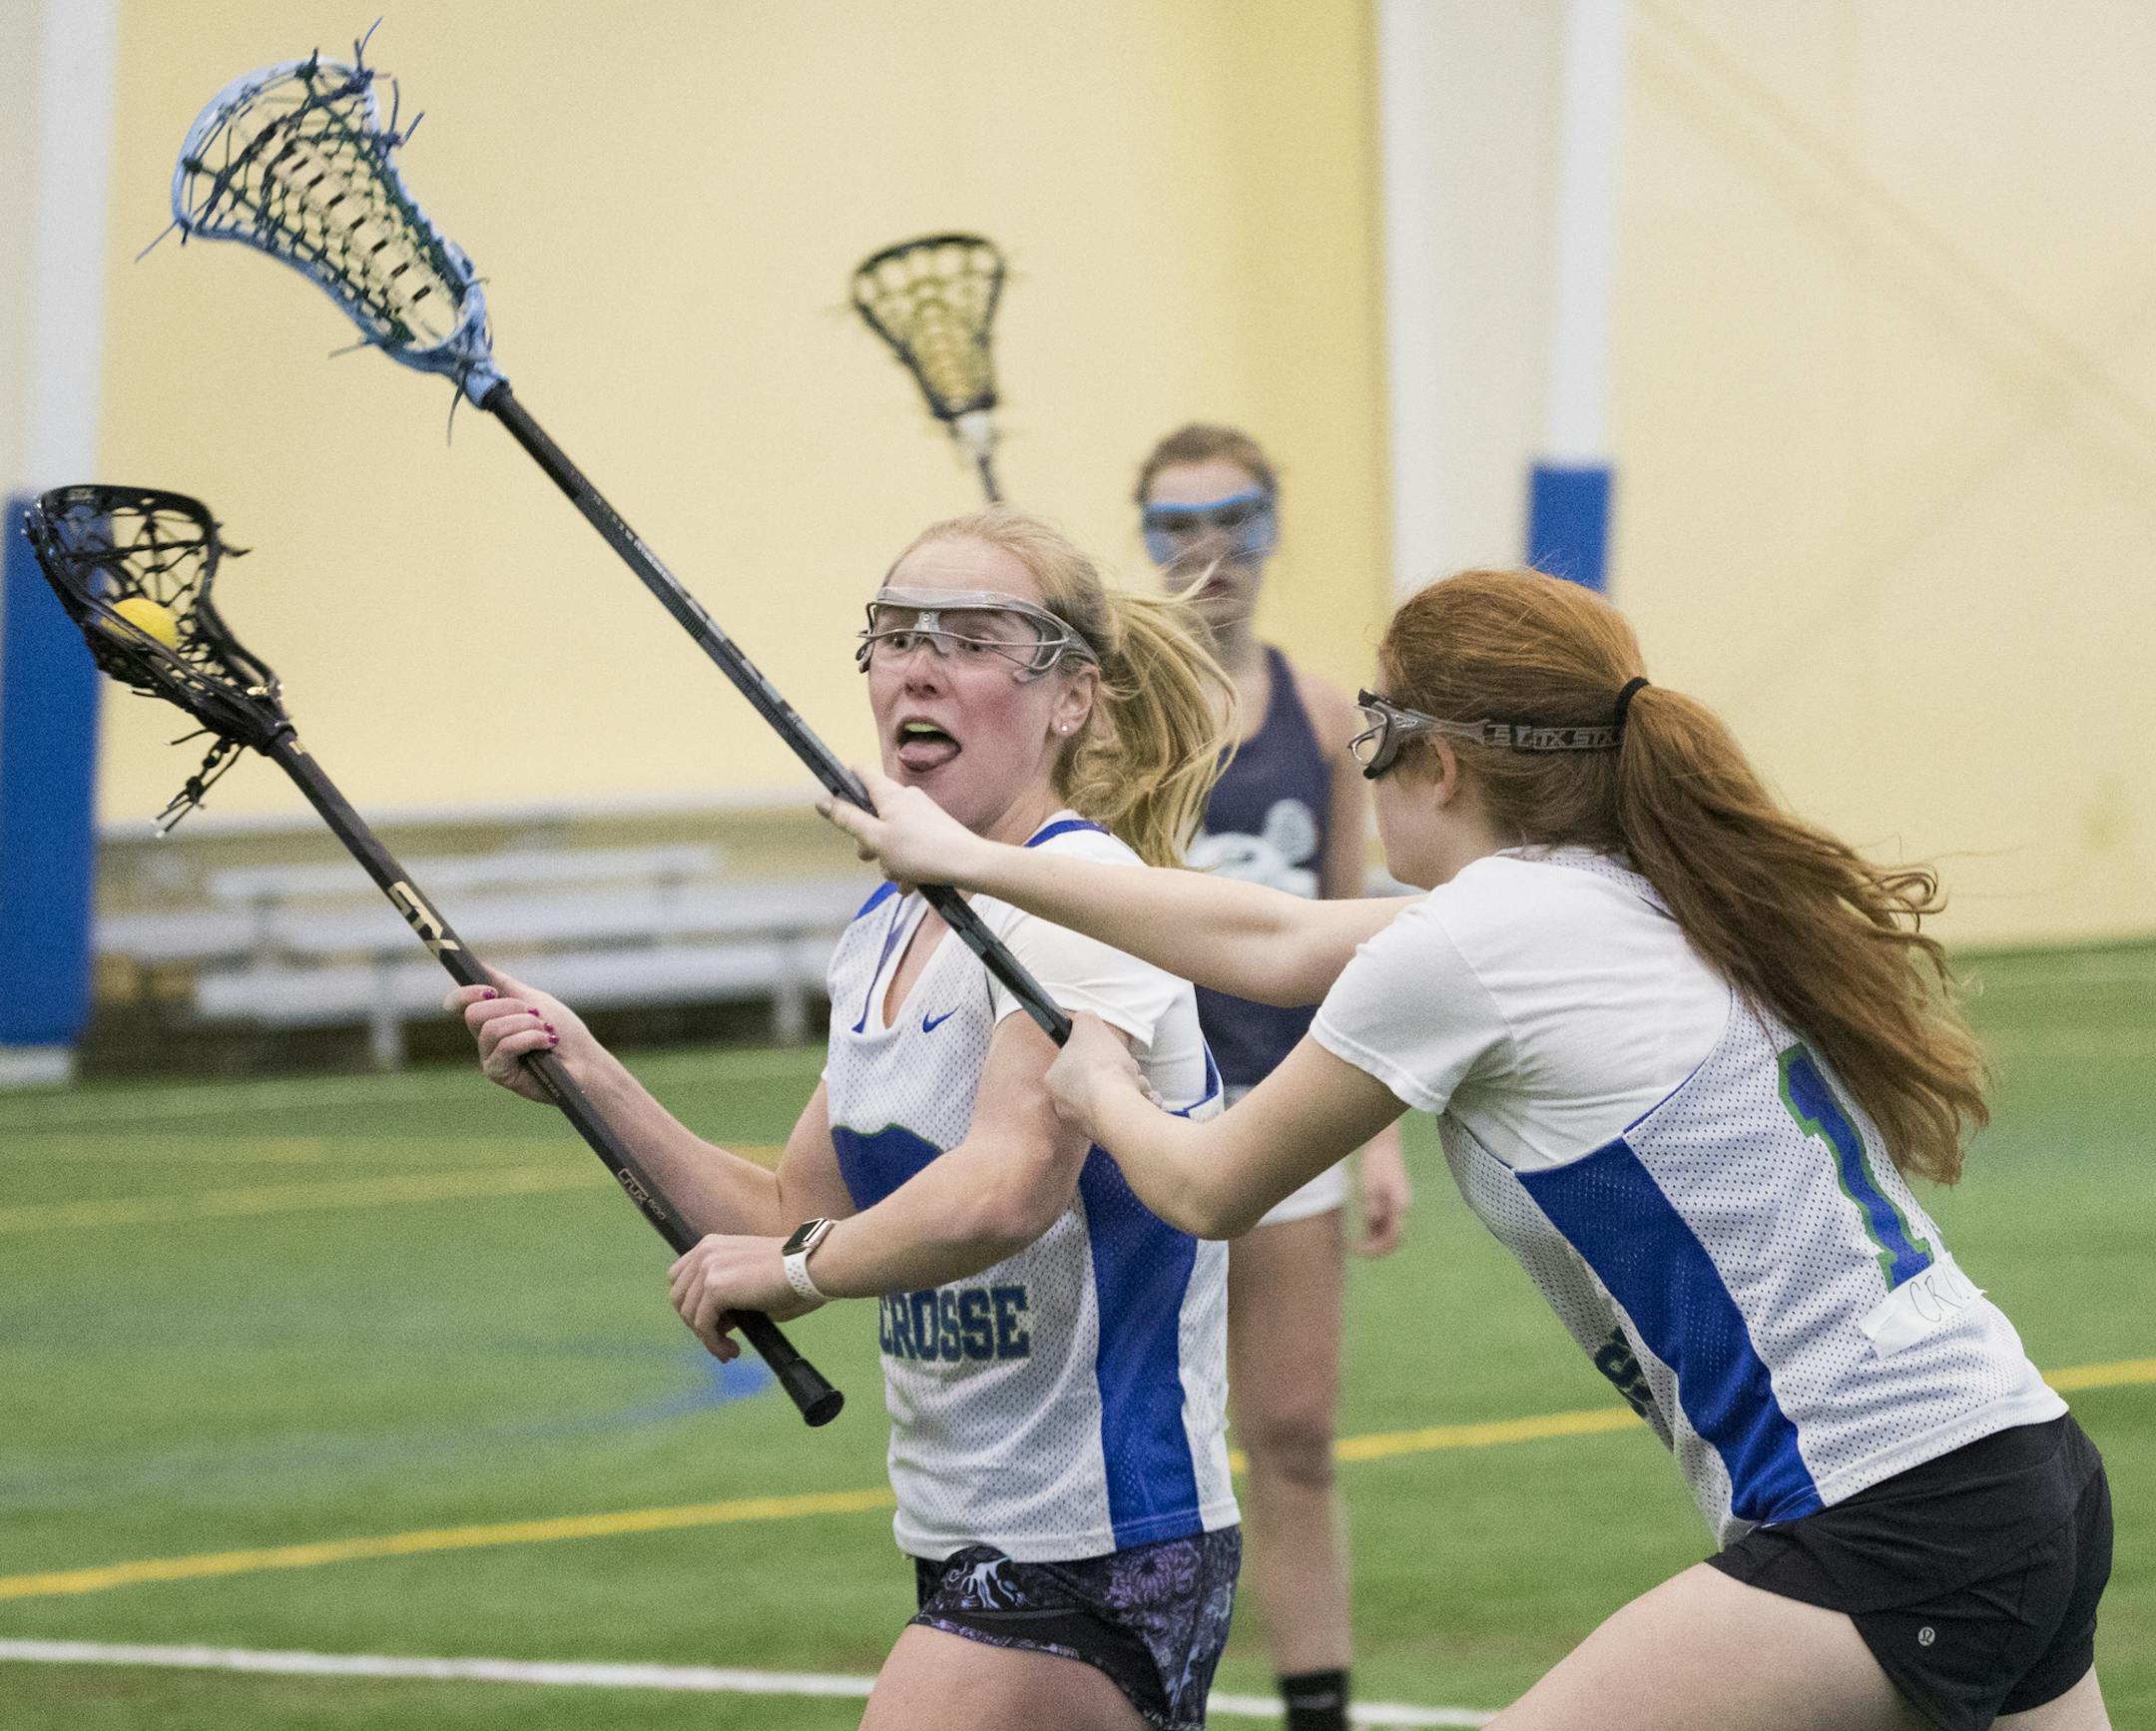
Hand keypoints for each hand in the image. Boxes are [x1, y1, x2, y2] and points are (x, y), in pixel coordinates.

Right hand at [443, 966, 592, 1103]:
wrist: (585, 1061)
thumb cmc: (565, 1032)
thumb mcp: (536, 1001)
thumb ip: (507, 986)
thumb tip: (481, 967)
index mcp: (492, 1018)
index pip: (459, 1005)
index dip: (465, 994)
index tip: (489, 990)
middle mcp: (485, 1038)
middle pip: (473, 1013)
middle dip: (510, 1008)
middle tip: (536, 1015)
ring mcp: (490, 1057)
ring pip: (492, 1029)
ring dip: (527, 1024)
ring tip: (546, 1032)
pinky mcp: (498, 1074)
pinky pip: (505, 1046)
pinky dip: (531, 1039)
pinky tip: (547, 1043)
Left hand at [667, 1233, 818, 1360]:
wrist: (810, 1266)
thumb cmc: (794, 1274)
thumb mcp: (750, 1279)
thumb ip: (730, 1294)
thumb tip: (721, 1322)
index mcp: (712, 1245)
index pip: (681, 1278)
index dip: (693, 1304)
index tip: (715, 1322)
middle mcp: (705, 1252)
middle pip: (678, 1298)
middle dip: (697, 1323)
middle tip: (721, 1339)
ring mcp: (708, 1268)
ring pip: (689, 1314)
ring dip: (707, 1337)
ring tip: (729, 1350)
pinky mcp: (715, 1288)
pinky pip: (703, 1325)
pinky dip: (713, 1342)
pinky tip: (732, 1350)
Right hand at [817, 765, 987, 886]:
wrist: (969, 864)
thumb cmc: (920, 851)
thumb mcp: (875, 838)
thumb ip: (847, 820)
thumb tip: (823, 801)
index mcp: (889, 793)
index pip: (860, 773)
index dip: (843, 784)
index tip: (835, 803)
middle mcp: (906, 798)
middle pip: (873, 812)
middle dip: (867, 839)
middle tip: (868, 857)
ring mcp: (922, 815)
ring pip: (891, 835)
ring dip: (889, 859)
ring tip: (899, 877)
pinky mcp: (934, 832)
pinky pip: (910, 846)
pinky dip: (907, 865)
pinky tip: (912, 884)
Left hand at [1044, 1011, 1151, 1133]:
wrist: (1118, 1110)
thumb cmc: (1100, 1069)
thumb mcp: (1089, 1027)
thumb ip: (1084, 1020)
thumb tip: (1084, 1019)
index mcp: (1055, 1080)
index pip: (1073, 1060)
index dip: (1094, 1051)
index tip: (1106, 1050)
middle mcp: (1066, 1106)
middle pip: (1098, 1079)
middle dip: (1119, 1070)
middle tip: (1125, 1066)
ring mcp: (1088, 1123)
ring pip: (1116, 1096)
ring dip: (1132, 1086)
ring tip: (1136, 1085)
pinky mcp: (1109, 1135)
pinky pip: (1127, 1114)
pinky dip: (1139, 1104)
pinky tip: (1144, 1100)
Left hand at [1350, 1125, 1411, 1258]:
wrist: (1383, 1148)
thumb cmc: (1377, 1164)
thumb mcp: (1371, 1183)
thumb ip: (1374, 1202)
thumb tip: (1373, 1219)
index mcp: (1401, 1205)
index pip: (1393, 1236)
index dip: (1378, 1248)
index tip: (1360, 1250)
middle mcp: (1401, 1210)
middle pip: (1394, 1240)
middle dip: (1378, 1250)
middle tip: (1358, 1252)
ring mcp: (1396, 1208)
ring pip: (1388, 1234)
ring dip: (1375, 1243)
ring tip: (1356, 1247)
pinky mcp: (1389, 1205)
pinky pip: (1383, 1226)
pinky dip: (1374, 1234)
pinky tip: (1360, 1238)